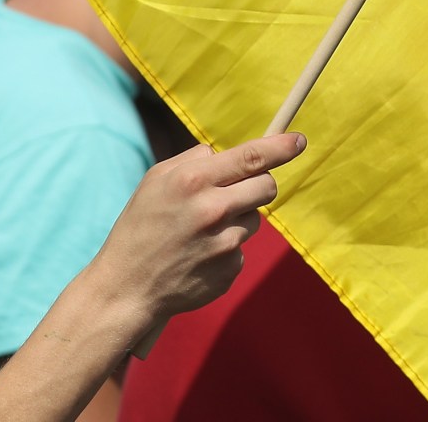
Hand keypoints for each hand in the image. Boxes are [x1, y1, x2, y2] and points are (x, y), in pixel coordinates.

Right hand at [86, 132, 303, 326]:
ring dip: (238, 219)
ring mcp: (224, 243)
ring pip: (255, 219)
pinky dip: (226, 249)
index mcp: (193, 181)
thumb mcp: (155, 181)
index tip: (300, 140)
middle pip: (267, 186)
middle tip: (239, 191)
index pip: (251, 157)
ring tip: (202, 231)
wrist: (127, 287)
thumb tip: (225, 153)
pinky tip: (199, 256)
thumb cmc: (140, 227)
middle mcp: (213, 210)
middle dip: (260, 183)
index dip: (281, 147)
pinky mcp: (230, 270)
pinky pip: (242, 249)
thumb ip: (194, 160)